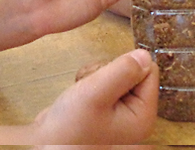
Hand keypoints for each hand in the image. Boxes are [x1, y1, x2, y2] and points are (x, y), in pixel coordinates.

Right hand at [33, 49, 158, 144]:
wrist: (44, 144)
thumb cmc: (70, 126)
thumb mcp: (96, 93)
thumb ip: (123, 71)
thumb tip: (145, 54)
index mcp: (143, 115)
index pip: (150, 71)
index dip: (127, 66)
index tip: (106, 77)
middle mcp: (136, 114)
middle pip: (133, 70)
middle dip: (108, 71)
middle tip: (91, 86)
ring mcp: (121, 111)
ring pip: (116, 71)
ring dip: (96, 74)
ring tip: (82, 90)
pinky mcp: (107, 106)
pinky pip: (105, 80)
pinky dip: (90, 80)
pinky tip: (79, 92)